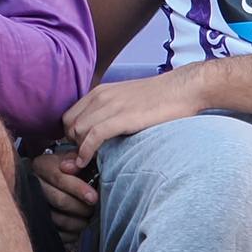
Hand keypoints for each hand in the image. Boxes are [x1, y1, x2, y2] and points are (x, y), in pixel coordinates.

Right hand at [31, 147, 99, 244]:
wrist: (52, 181)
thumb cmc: (70, 168)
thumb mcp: (74, 157)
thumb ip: (78, 157)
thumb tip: (76, 165)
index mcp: (42, 165)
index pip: (59, 178)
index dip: (78, 189)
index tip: (94, 197)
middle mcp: (34, 183)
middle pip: (59, 200)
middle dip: (80, 207)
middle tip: (93, 210)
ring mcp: (33, 203)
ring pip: (56, 219)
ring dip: (77, 223)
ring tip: (88, 220)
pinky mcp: (37, 221)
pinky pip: (55, 232)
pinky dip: (70, 234)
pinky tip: (78, 229)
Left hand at [60, 69, 200, 167]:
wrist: (183, 89)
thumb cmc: (160, 99)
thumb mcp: (126, 102)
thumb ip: (109, 114)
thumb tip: (98, 131)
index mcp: (100, 92)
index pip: (69, 116)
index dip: (70, 135)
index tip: (80, 149)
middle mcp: (100, 97)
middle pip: (69, 125)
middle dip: (72, 144)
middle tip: (86, 156)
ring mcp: (110, 106)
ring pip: (77, 130)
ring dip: (78, 149)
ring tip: (88, 161)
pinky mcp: (122, 117)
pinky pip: (93, 136)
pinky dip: (85, 151)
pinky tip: (86, 162)